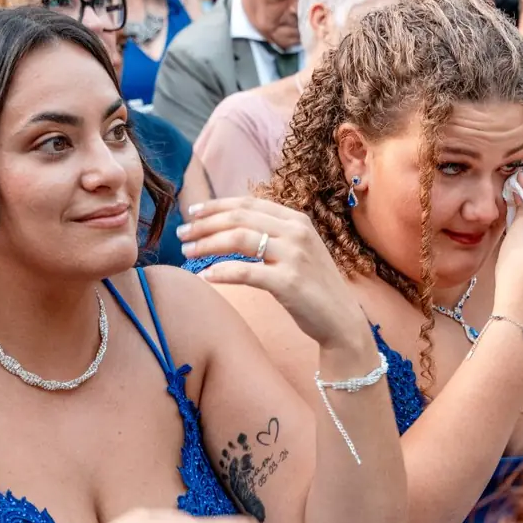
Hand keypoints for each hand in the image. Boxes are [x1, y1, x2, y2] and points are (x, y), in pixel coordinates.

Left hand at [180, 197, 372, 350]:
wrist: (341, 319)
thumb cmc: (313, 286)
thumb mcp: (298, 250)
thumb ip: (272, 234)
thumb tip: (229, 224)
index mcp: (296, 220)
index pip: (248, 204)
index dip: (216, 206)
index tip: (192, 213)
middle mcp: (296, 232)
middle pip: (238, 218)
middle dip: (204, 224)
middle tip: (181, 235)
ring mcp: (293, 256)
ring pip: (238, 240)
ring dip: (207, 245)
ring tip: (187, 254)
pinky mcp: (288, 283)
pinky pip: (245, 272)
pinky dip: (221, 272)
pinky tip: (205, 276)